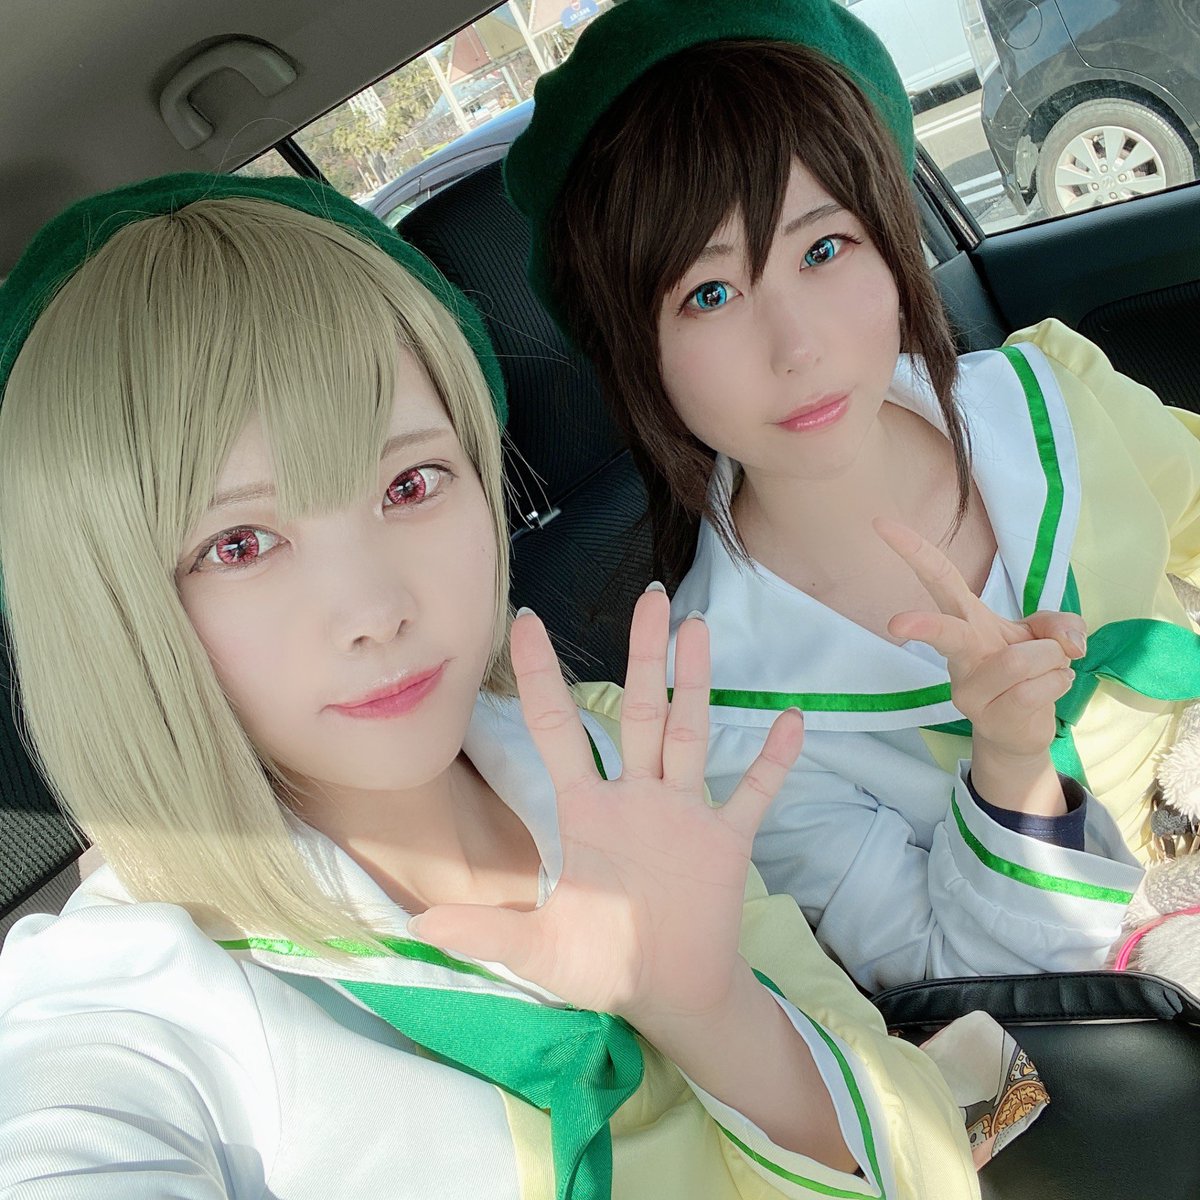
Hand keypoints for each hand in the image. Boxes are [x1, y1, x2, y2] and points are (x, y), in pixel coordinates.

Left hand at [410, 587, 804, 1027]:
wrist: (668, 996)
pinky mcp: (725, 842)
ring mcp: (683, 814)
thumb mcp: (538, 949)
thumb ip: (485, 931)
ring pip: (691, 733)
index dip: (539, 676)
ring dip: (698, 683)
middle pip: (641, 712)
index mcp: (586, 812)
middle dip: (644, 657)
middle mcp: (636, 799)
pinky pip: (753, 792)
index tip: (525, 620)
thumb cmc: (601, 966)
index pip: (557, 729)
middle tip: (652, 599)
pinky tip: (790, 719)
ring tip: (700, 629)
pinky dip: (772, 760)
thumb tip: (417, 926)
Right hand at [876, 518, 1085, 811]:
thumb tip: (1066, 642)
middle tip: (896, 624)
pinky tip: (1047, 691)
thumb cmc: (1029, 671)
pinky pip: (1039, 687)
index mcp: (967, 621)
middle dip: (925, 627)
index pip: (938, 578)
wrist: (1022, 733)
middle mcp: (960, 655)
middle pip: (946, 632)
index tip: (881, 524)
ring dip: (1052, 659)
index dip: (913, 550)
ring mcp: (970, 690)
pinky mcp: (991, 717)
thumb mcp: (1047, 635)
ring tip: (1048, 668)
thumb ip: (1060, 624)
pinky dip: (1059, 683)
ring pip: (1022, 659)